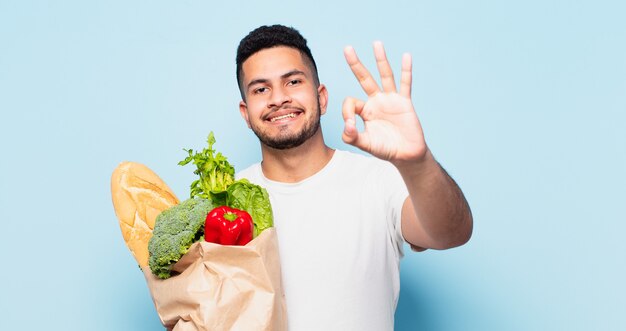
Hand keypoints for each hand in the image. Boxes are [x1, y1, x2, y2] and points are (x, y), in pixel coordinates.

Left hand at [342, 42, 427, 165]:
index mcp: (365, 110)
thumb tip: (347, 126)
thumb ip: (352, 137)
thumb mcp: (365, 144)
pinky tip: (406, 56)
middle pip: (364, 78)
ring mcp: (391, 99)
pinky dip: (406, 71)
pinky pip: (405, 84)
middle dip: (355, 64)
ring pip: (384, 76)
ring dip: (380, 60)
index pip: (351, 102)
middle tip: (347, 48)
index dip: (347, 112)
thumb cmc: (385, 149)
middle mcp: (376, 101)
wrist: (406, 155)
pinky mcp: (404, 102)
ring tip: (376, 43)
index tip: (351, 126)